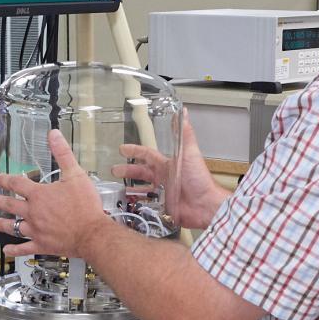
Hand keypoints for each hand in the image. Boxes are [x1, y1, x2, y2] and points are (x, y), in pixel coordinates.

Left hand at [0, 130, 110, 257]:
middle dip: (0, 200)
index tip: (0, 178)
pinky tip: (7, 250)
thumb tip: (54, 135)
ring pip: (13, 227)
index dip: (6, 179)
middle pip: (10, 205)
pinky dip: (14, 250)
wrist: (92, 233)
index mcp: (39, 195)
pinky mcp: (42, 245)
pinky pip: (24, 249)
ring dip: (3, 223)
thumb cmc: (85, 206)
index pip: (17, 184)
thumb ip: (63, 154)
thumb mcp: (76, 174)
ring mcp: (35, 230)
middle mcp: (32, 212)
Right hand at [113, 111, 227, 230]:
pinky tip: (129, 204)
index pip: (147, 155)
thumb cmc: (199, 179)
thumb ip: (184, 134)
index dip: (135, 150)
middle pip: (141, 172)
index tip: (122, 149)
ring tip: (116, 189)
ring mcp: (163, 192)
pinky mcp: (163, 206)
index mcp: (167, 164)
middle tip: (114, 170)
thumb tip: (183, 113)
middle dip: (127, 170)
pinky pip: (147, 204)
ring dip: (129, 187)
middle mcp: (164, 177)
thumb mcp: (190, 153)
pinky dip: (137, 204)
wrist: (205, 204)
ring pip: (142, 188)